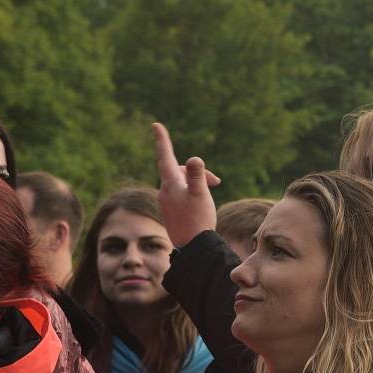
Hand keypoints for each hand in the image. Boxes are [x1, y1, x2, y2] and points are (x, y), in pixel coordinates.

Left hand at [152, 123, 220, 248]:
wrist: (192, 247)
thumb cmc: (198, 219)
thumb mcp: (200, 194)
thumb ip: (197, 176)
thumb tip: (195, 159)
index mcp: (170, 184)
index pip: (165, 156)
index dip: (162, 140)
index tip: (156, 126)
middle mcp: (165, 191)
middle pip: (179, 171)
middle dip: (196, 171)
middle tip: (216, 182)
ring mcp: (167, 202)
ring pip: (182, 183)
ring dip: (197, 183)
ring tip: (212, 193)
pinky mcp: (172, 211)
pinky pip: (181, 194)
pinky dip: (193, 193)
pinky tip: (202, 205)